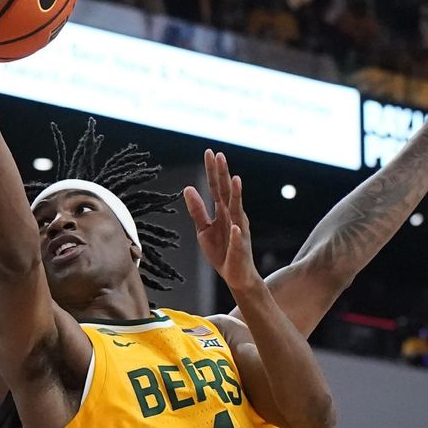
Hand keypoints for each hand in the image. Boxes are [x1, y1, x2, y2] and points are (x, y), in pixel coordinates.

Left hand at [183, 150, 259, 290]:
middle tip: (220, 155)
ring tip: (235, 180)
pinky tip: (235, 226)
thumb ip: (197, 210)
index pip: (216, 187)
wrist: (236, 275)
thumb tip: (187, 188)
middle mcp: (233, 217)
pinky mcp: (240, 249)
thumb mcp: (203, 229)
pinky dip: (236, 233)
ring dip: (236, 195)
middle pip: (226, 192)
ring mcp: (239, 231)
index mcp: (223, 211)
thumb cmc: (222, 251)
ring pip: (237, 210)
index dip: (212, 170)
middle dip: (223, 174)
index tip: (209, 152)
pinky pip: (238, 240)